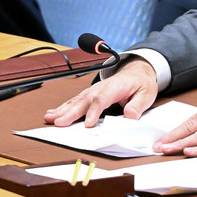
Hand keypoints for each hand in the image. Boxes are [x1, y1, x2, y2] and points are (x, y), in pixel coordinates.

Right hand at [44, 58, 158, 127]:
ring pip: (76, 100)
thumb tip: (130, 115)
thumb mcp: (146, 94)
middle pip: (84, 100)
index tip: (88, 124)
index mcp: (115, 86)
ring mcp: (93, 90)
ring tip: (50, 118)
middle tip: (59, 122)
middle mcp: (101, 87)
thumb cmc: (141, 83)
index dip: (94, 111)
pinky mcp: (90, 95)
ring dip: (63, 110)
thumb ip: (137, 105)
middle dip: (71, 112)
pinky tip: (53, 114)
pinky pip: (75, 101)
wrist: (137, 72)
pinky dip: (63, 108)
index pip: (103, 99)